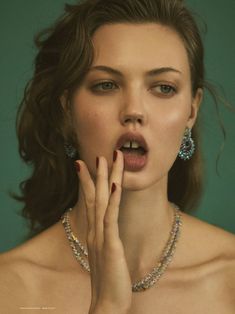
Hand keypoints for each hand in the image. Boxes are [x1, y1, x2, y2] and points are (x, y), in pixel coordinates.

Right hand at [75, 150, 131, 313]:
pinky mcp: (111, 244)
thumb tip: (106, 226)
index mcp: (95, 232)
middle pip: (96, 196)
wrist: (106, 303)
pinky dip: (114, 199)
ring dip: (106, 178)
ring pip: (104, 200)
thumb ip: (104, 237)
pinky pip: (112, 217)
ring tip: (108, 158)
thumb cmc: (108, 278)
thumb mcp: (105, 253)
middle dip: (97, 174)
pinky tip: (117, 184)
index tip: (86, 165)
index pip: (91, 201)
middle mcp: (95, 230)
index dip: (89, 182)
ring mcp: (102, 236)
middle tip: (99, 154)